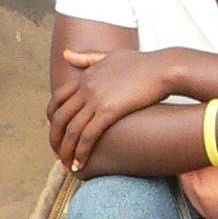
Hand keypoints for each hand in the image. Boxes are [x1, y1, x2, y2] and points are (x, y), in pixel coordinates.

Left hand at [48, 48, 171, 170]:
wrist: (165, 68)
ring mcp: (96, 99)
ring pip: (71, 130)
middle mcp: (86, 88)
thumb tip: (65, 54)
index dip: (52, 118)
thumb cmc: (144, 63)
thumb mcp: (111, 56)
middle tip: (58, 153)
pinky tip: (80, 164)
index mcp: (85, 77)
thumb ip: (87, 58)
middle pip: (59, 118)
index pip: (57, 99)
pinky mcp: (110, 110)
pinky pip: (88, 136)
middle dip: (55, 139)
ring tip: (67, 165)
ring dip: (66, 151)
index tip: (55, 131)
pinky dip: (81, 152)